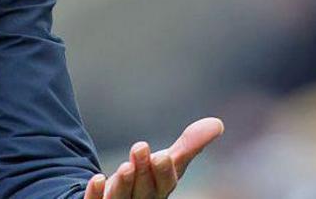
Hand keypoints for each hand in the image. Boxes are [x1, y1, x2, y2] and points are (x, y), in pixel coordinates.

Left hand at [82, 117, 223, 198]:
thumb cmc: (148, 180)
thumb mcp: (167, 163)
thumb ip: (188, 146)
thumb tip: (218, 123)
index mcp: (159, 190)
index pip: (165, 184)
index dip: (163, 171)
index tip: (162, 155)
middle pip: (144, 190)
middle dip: (143, 171)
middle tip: (140, 147)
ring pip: (122, 198)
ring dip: (124, 184)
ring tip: (124, 166)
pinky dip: (97, 193)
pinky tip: (97, 179)